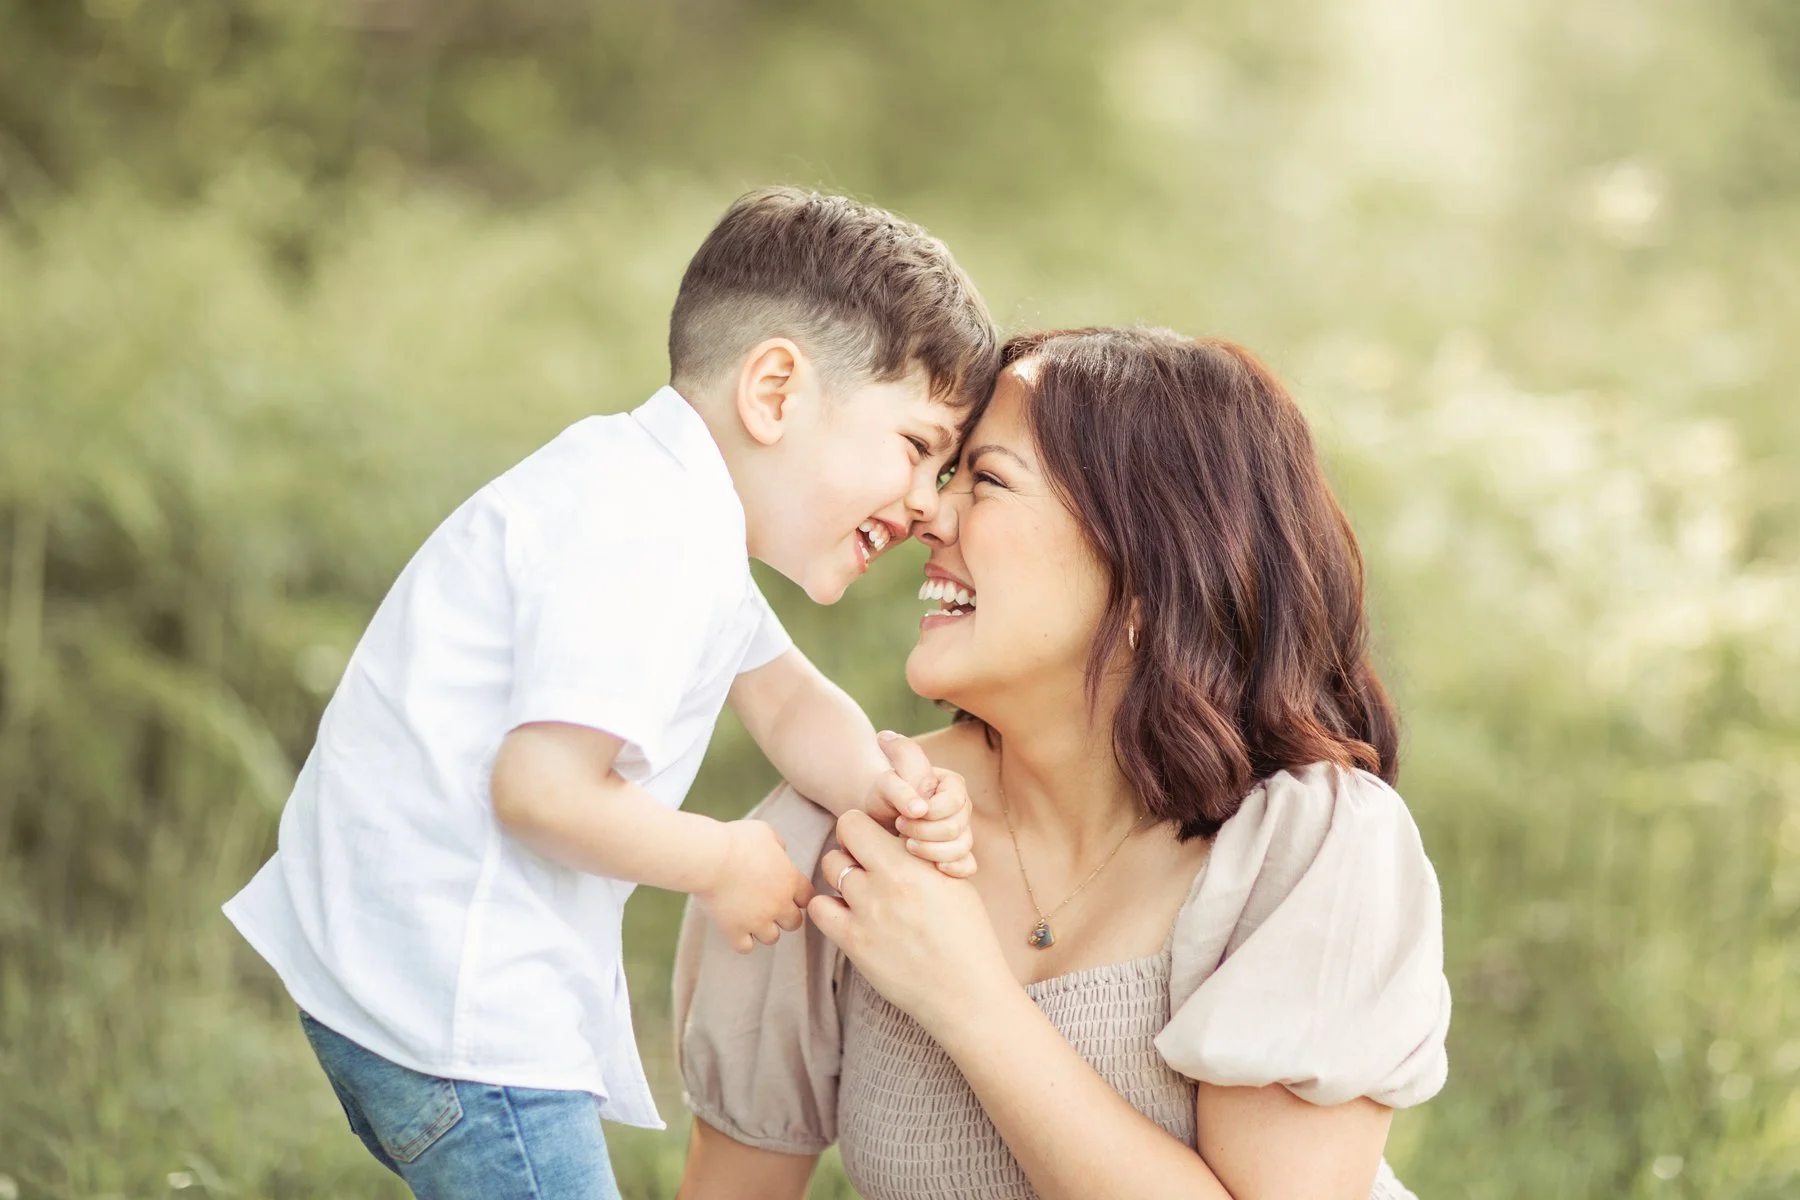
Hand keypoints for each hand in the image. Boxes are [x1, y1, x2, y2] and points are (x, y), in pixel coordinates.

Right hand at [695, 820, 814, 953]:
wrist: (710, 857)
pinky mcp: (735, 931)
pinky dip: (742, 940)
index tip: (784, 891)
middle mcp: (779, 904)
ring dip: (763, 929)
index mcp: (790, 880)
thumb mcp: (764, 832)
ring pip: (772, 938)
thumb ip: (778, 845)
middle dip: (783, 915)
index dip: (796, 896)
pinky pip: (746, 947)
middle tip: (767, 906)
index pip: (807, 898)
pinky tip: (735, 927)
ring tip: (750, 916)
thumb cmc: (736, 840)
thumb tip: (780, 852)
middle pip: (794, 923)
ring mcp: (757, 921)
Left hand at [809, 809, 1012, 1032]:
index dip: (860, 829)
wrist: (965, 990)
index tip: (873, 842)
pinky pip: (820, 910)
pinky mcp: (853, 943)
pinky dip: (830, 907)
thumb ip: (918, 856)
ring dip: (842, 877)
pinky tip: (850, 915)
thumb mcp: (953, 882)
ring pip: (829, 872)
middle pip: (838, 845)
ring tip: (863, 892)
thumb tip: (894, 836)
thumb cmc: (966, 935)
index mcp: (910, 863)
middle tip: (868, 866)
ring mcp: (865, 914)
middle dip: (851, 850)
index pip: (854, 822)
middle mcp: (883, 884)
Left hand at [863, 731, 977, 878]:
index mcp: (952, 785)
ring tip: (908, 848)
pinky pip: (968, 866)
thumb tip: (919, 805)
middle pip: (958, 828)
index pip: (953, 803)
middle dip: (927, 833)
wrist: (878, 817)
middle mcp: (962, 808)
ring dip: (933, 851)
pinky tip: (934, 868)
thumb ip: (900, 771)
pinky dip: (953, 868)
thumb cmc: (884, 795)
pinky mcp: (957, 855)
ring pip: (962, 848)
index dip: (929, 813)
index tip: (904, 815)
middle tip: (901, 831)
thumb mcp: (887, 778)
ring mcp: (962, 832)